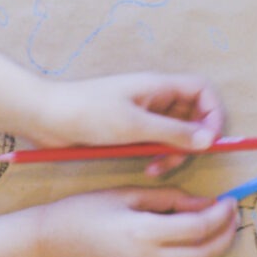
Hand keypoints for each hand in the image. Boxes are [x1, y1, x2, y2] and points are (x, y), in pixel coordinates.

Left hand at [32, 73, 227, 177]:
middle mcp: (155, 100)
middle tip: (177, 160)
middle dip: (191, 142)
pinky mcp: (131, 133)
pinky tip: (145, 167)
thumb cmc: (86, 113)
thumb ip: (174, 133)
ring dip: (173, 154)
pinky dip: (157, 157)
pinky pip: (157, 145)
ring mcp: (143, 116)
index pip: (203, 92)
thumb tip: (209, 140)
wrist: (44, 117)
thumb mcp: (134, 125)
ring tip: (156, 168)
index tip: (208, 140)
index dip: (213, 114)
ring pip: (176, 135)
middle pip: (194, 117)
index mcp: (159, 87)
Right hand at [35, 187, 237, 256]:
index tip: (229, 200)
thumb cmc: (82, 211)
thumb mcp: (126, 194)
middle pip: (205, 253)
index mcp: (144, 233)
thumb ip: (169, 199)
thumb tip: (205, 203)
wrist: (46, 245)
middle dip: (226, 234)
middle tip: (233, 214)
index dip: (221, 214)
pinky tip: (194, 236)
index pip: (199, 227)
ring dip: (214, 247)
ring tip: (220, 224)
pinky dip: (194, 254)